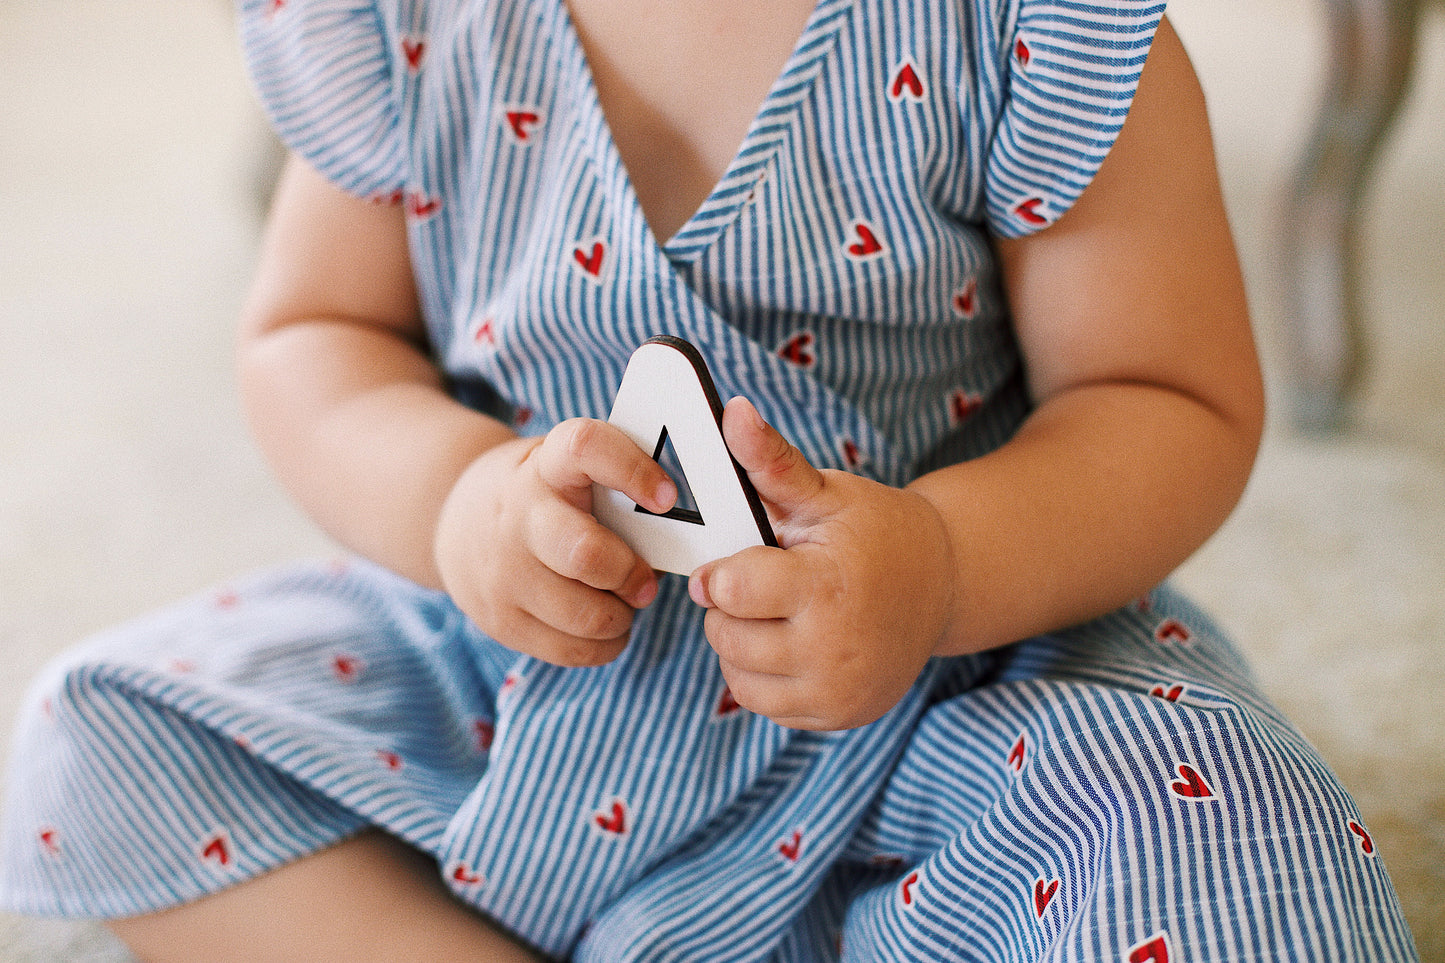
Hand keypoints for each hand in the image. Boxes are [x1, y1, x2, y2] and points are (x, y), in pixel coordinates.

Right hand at [434, 419, 676, 665]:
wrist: (455, 523)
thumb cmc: (542, 495)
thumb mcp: (565, 467)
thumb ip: (614, 480)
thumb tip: (684, 523)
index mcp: (546, 466)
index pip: (586, 447)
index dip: (633, 470)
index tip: (667, 499)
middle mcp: (519, 516)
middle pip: (585, 553)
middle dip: (631, 574)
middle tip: (646, 581)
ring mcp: (504, 573)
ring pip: (587, 615)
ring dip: (622, 616)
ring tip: (623, 602)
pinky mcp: (501, 621)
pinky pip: (574, 650)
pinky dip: (606, 644)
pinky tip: (605, 625)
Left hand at [688, 398, 957, 729]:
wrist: (943, 584)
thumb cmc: (877, 531)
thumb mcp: (827, 491)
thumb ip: (771, 460)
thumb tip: (731, 411)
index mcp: (829, 589)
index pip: (731, 590)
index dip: (725, 571)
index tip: (744, 558)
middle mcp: (834, 651)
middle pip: (726, 634)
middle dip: (731, 604)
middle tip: (769, 582)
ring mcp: (837, 692)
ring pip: (735, 673)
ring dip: (740, 641)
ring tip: (779, 610)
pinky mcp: (836, 717)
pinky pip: (761, 702)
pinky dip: (760, 673)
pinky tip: (791, 640)